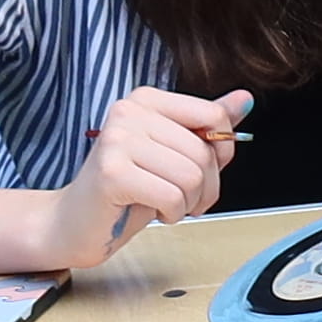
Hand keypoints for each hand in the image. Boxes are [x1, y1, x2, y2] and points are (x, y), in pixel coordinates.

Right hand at [48, 88, 242, 269]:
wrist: (76, 223)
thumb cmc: (127, 190)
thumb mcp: (173, 152)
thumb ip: (206, 126)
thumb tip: (245, 99)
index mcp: (145, 99)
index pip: (212, 115)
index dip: (222, 152)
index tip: (206, 170)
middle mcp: (128, 112)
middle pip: (204, 152)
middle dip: (206, 187)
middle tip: (186, 200)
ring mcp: (118, 140)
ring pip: (191, 176)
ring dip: (188, 203)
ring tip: (167, 205)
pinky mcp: (112, 173)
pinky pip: (172, 197)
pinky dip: (172, 214)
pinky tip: (154, 212)